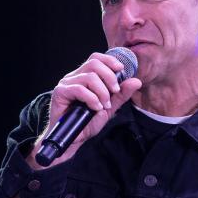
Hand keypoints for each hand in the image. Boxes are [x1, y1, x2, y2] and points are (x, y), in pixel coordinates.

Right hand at [27, 52, 141, 168]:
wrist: (74, 138)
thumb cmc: (88, 122)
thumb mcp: (110, 107)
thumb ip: (121, 94)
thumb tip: (137, 81)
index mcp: (85, 76)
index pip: (96, 58)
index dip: (109, 60)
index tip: (121, 69)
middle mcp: (75, 77)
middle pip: (94, 63)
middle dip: (109, 77)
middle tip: (115, 92)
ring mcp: (66, 84)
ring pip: (89, 77)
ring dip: (102, 92)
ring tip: (104, 105)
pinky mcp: (60, 92)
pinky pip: (79, 89)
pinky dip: (92, 98)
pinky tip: (95, 108)